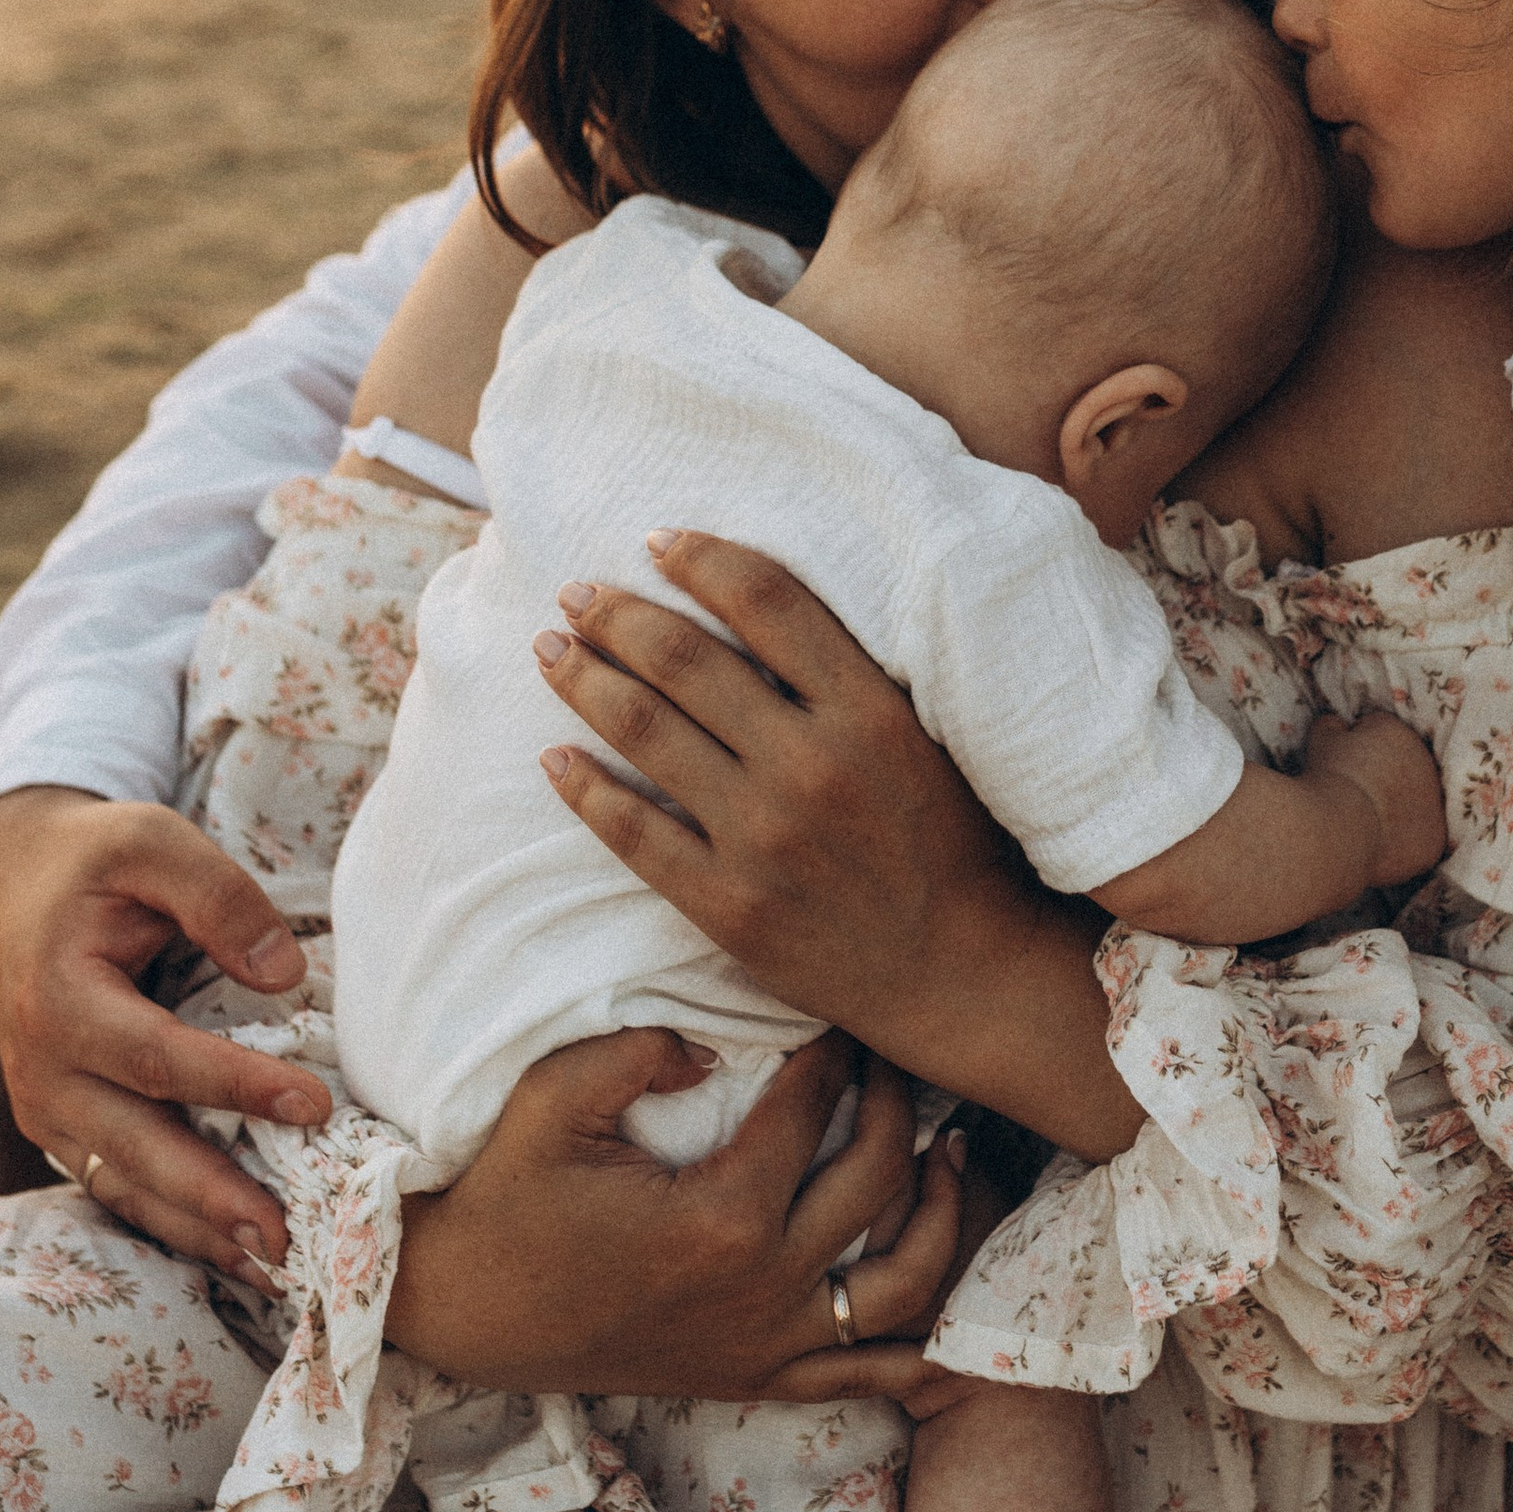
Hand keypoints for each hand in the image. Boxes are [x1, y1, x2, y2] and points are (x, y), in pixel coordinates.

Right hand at [0, 786, 328, 1282]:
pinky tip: (233, 1251)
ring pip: (125, 1183)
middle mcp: (41, 1069)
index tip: (315, 1104)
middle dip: (213, 1195)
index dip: (236, 1085)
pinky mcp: (64, 1127)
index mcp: (57, 999)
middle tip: (287, 1233)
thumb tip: (285, 973)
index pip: (156, 1057)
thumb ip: (219, 897)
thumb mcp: (154, 841)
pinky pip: (118, 1185)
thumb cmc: (100, 859)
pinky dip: (173, 1221)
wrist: (25, 877)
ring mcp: (47, 1108)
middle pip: (135, 1146)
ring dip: (197, 1228)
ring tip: (271, 1263)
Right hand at [388, 1024, 967, 1396]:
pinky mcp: (754, 1379)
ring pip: (907, 1284)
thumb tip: (717, 1046)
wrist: (458, 1311)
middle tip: (887, 1055)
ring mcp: (764, 1344)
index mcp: (720, 1217)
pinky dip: (922, 1335)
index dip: (834, 1049)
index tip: (835, 1010)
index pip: (814, 1109)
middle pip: (877, 1179)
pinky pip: (869, 1371)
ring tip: (945, 1150)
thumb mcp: (549, 1099)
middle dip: (895, 1101)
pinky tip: (944, 1281)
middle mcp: (762, 1289)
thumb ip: (639, 1049)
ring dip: (943, 1213)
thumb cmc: (500, 1198)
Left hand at [531, 536, 1112, 1117]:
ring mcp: (764, 838)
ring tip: (551, 651)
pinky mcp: (729, 904)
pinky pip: (635, 833)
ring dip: (586, 681)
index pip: (768, 601)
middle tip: (575, 590)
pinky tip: (552, 758)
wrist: (962, 971)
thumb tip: (758, 607)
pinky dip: (585, 790)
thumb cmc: (953, 844)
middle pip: (686, 660)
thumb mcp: (926, 739)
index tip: (658, 540)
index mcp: (869, 711)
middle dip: (617, 615)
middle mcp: (810, 764)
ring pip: (647, 733)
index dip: (703, 559)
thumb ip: (852, 679)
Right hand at [1307, 706, 1448, 889]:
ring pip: (1412, 802)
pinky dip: (1399, 840)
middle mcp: (1426, 764)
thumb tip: (1337, 724)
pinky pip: (1417, 837)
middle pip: (1400, 767)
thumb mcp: (1321, 740)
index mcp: (1398, 733)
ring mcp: (1435, 805)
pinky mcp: (1434, 840)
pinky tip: (1376, 844)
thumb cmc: (1330, 780)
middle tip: (1352, 793)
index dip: (1354, 745)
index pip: (1377, 731)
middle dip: (1381, 775)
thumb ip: (1331, 724)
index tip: (1340, 763)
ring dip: (1393, 807)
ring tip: (1362, 821)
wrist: (1342, 828)